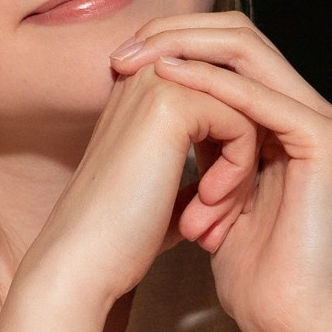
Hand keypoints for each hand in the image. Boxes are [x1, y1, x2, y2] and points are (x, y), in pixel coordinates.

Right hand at [21, 54, 260, 310]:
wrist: (85, 259)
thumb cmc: (124, 234)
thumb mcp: (168, 184)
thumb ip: (202, 158)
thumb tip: (246, 152)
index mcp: (142, 86)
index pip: (222, 98)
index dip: (229, 151)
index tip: (214, 206)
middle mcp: (146, 72)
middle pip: (237, 101)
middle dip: (241, 160)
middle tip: (219, 217)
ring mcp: (158, 82)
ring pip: (245, 113)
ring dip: (242, 172)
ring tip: (215, 219)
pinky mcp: (172, 103)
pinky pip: (243, 125)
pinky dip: (238, 172)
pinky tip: (209, 206)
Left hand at [110, 14, 331, 331]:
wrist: (277, 312)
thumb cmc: (239, 263)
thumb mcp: (202, 184)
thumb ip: (193, 138)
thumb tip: (147, 100)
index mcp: (276, 115)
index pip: (224, 47)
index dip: (170, 41)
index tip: (116, 60)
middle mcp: (301, 108)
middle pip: (239, 35)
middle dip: (175, 34)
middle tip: (124, 53)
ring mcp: (318, 120)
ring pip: (251, 52)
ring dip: (190, 52)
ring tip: (142, 63)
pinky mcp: (325, 140)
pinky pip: (262, 97)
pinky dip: (215, 85)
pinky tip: (173, 80)